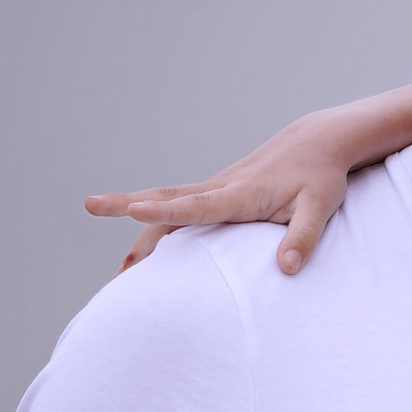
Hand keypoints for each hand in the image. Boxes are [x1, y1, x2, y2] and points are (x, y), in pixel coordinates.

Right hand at [86, 82, 411, 276]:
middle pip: (166, 199)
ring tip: (114, 256)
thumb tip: (286, 268)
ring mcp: (216, 188)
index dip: (165, 211)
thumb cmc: (321, 176)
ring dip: (134, 218)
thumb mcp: (321, 207)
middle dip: (126, 204)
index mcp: (241, 194)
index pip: (197, 205)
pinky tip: (144, 249)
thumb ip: (303, 238)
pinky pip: (179, 208)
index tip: (133, 210)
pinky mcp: (218, 192)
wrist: (318, 143)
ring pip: (167, 202)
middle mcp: (221, 188)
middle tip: (90, 205)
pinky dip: (154, 222)